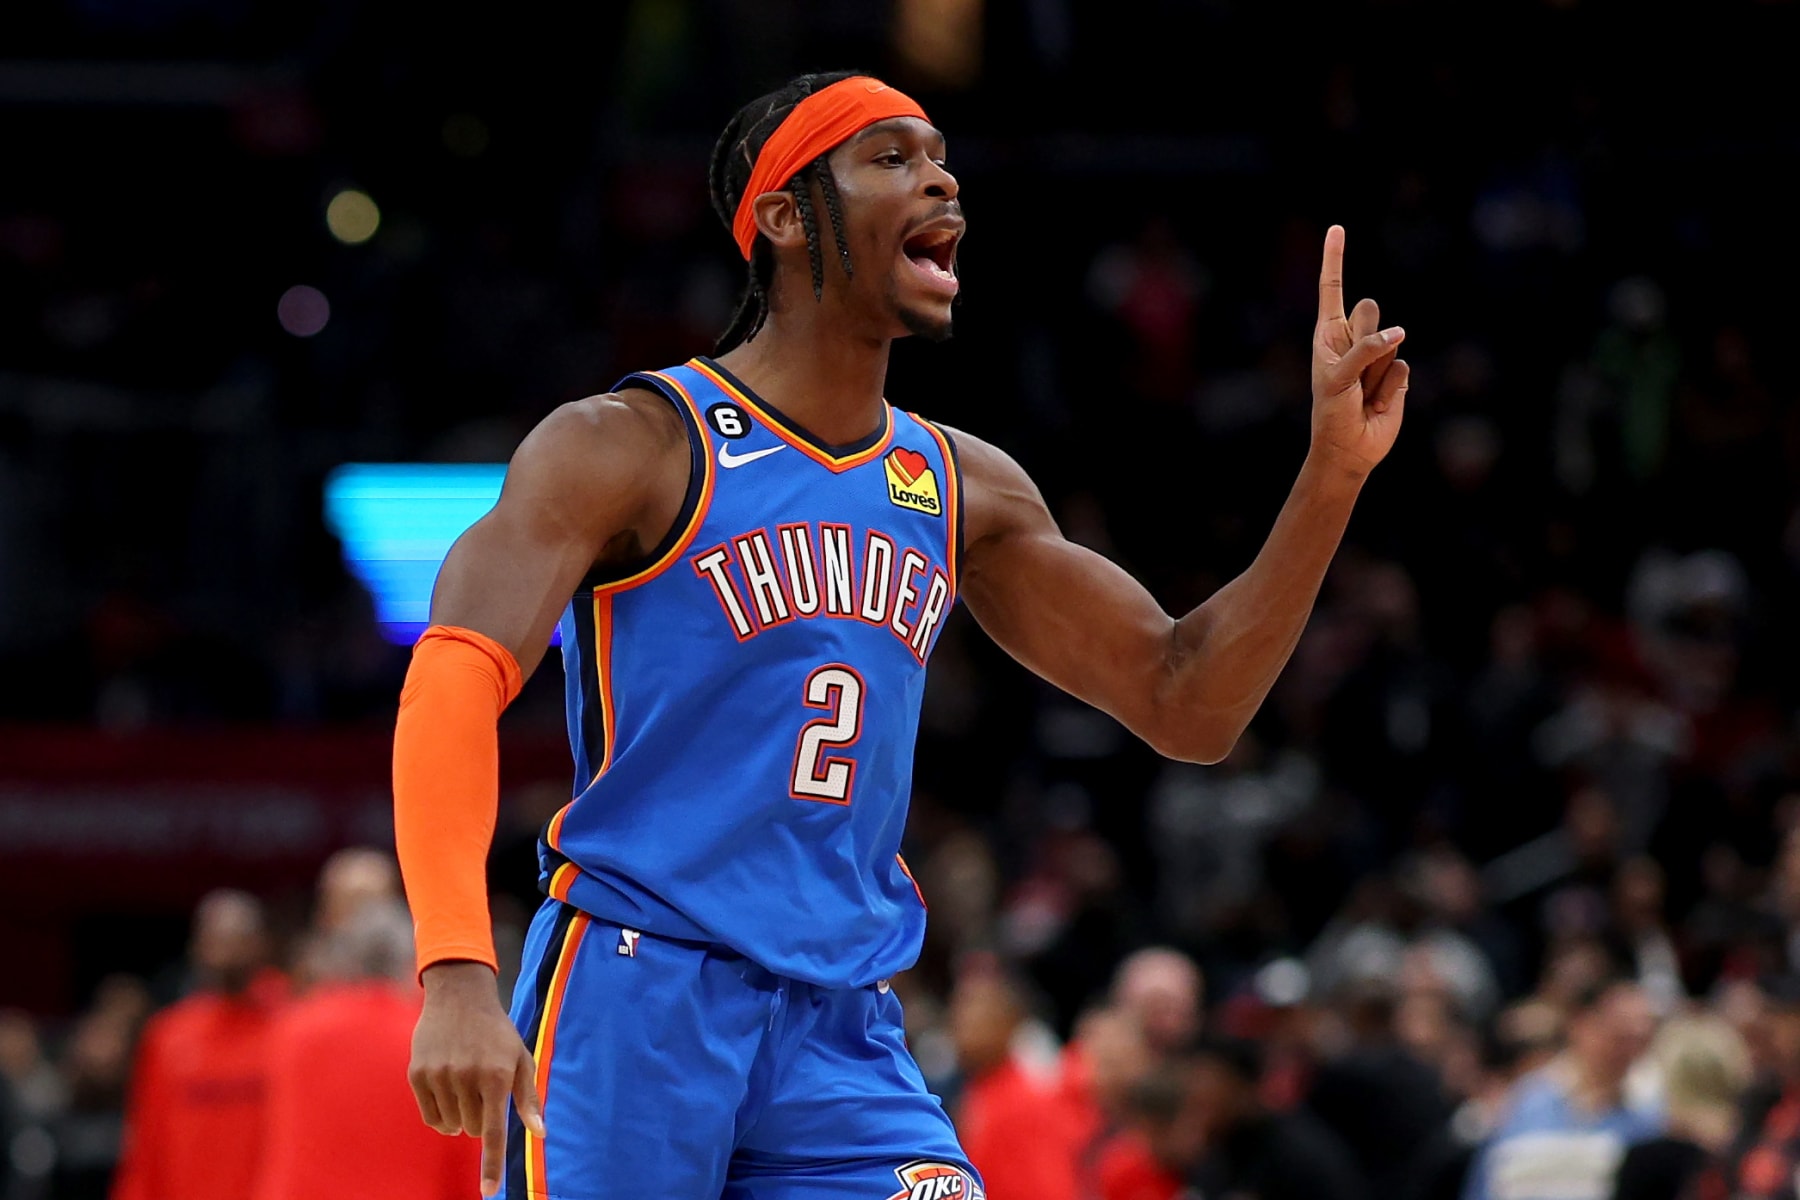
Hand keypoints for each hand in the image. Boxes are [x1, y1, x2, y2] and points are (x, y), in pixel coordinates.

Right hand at [409, 962, 544, 1197]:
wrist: (459, 998)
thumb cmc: (497, 1033)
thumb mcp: (520, 1058)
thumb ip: (528, 1098)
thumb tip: (540, 1133)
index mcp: (496, 1076)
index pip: (492, 1132)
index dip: (491, 1165)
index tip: (488, 1192)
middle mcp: (465, 1077)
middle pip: (472, 1131)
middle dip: (480, 1120)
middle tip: (482, 1091)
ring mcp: (438, 1076)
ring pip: (451, 1127)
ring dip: (461, 1117)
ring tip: (465, 1087)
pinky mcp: (417, 1075)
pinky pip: (430, 1117)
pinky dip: (441, 1115)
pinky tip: (447, 1091)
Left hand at [1310, 225, 1408, 476]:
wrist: (1350, 449)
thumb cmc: (1332, 412)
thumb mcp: (1337, 378)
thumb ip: (1365, 350)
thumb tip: (1401, 332)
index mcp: (1329, 334)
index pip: (1333, 290)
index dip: (1335, 259)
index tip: (1337, 227)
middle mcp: (1354, 339)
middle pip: (1371, 310)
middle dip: (1365, 335)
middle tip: (1353, 367)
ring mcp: (1378, 354)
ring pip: (1391, 340)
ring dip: (1376, 369)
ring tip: (1363, 391)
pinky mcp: (1398, 373)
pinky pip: (1402, 367)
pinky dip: (1390, 387)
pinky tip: (1378, 401)